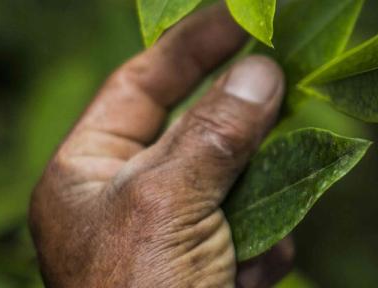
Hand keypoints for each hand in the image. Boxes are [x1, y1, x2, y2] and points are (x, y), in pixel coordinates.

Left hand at [29, 5, 291, 286]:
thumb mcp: (169, 202)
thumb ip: (214, 133)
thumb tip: (261, 71)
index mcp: (86, 178)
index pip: (137, 88)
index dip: (189, 49)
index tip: (243, 21)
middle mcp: (124, 208)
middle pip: (193, 138)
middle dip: (242, 124)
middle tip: (290, 85)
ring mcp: (166, 251)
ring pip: (231, 193)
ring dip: (264, 192)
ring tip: (290, 181)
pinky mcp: (204, 284)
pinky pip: (246, 248)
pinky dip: (264, 253)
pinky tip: (265, 267)